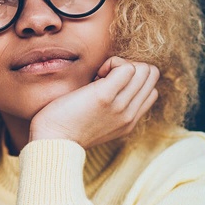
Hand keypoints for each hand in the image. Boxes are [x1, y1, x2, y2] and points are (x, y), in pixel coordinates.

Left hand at [28, 56, 160, 147]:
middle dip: (130, 68)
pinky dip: (112, 62)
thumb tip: (110, 81)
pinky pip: (126, 67)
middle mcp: (129, 115)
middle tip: (104, 77)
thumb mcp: (99, 122)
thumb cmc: (66, 127)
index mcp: (129, 122)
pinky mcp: (105, 96)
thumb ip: (112, 108)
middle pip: (151, 75)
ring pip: (143, 69)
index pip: (152, 90)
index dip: (133, 80)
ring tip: (99, 76)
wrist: (52, 142)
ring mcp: (120, 106)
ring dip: (120, 65)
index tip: (109, 85)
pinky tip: (96, 74)